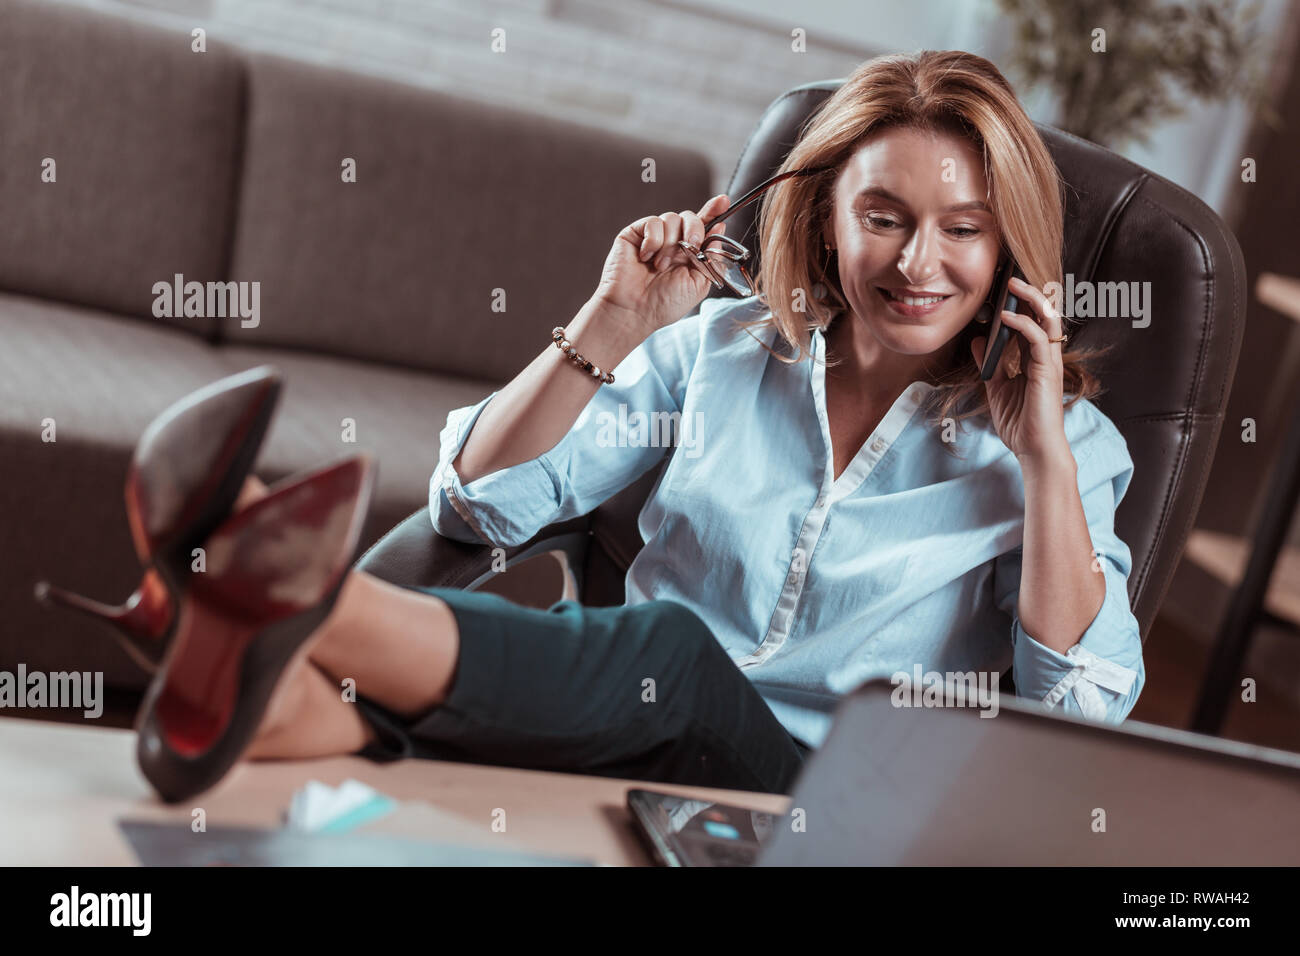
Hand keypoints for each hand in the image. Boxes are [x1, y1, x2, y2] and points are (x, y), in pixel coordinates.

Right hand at [591, 194, 730, 333]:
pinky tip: (646, 257)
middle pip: (690, 217)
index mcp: (689, 253)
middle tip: (690, 247)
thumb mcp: (699, 283)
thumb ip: (711, 256)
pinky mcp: (635, 234)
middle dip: (694, 229)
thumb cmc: (664, 304)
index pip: (704, 226)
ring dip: (670, 244)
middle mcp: (672, 243)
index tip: (724, 201)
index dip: (714, 211)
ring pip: (672, 218)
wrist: (634, 311)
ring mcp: (653, 237)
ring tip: (660, 266)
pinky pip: (653, 222)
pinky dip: (653, 240)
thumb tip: (719, 228)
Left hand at [969, 276, 1071, 463]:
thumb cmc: (1021, 422)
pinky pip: (1039, 340)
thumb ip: (990, 364)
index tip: (1004, 286)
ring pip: (1048, 319)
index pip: (1034, 321)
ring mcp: (1050, 363)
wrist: (1033, 449)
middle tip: (1010, 276)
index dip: (1022, 302)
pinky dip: (1023, 325)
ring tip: (1011, 285)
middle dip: (1030, 292)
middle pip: (1045, 313)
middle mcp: (1047, 356)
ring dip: (1030, 299)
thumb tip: (979, 341)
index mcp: (1037, 358)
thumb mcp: (997, 387)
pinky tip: (1005, 317)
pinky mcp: (1047, 372)